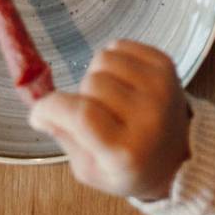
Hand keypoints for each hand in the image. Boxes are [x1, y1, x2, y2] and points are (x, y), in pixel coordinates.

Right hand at [29, 42, 190, 199]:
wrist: (176, 155)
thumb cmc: (127, 167)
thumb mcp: (90, 169)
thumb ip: (64, 137)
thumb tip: (38, 111)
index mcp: (126, 151)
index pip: (82, 115)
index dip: (52, 107)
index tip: (39, 113)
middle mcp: (148, 116)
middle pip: (92, 84)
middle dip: (81, 97)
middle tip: (93, 113)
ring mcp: (161, 87)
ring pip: (104, 59)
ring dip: (97, 76)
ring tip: (108, 97)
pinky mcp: (166, 65)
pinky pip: (121, 45)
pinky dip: (112, 61)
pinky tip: (121, 82)